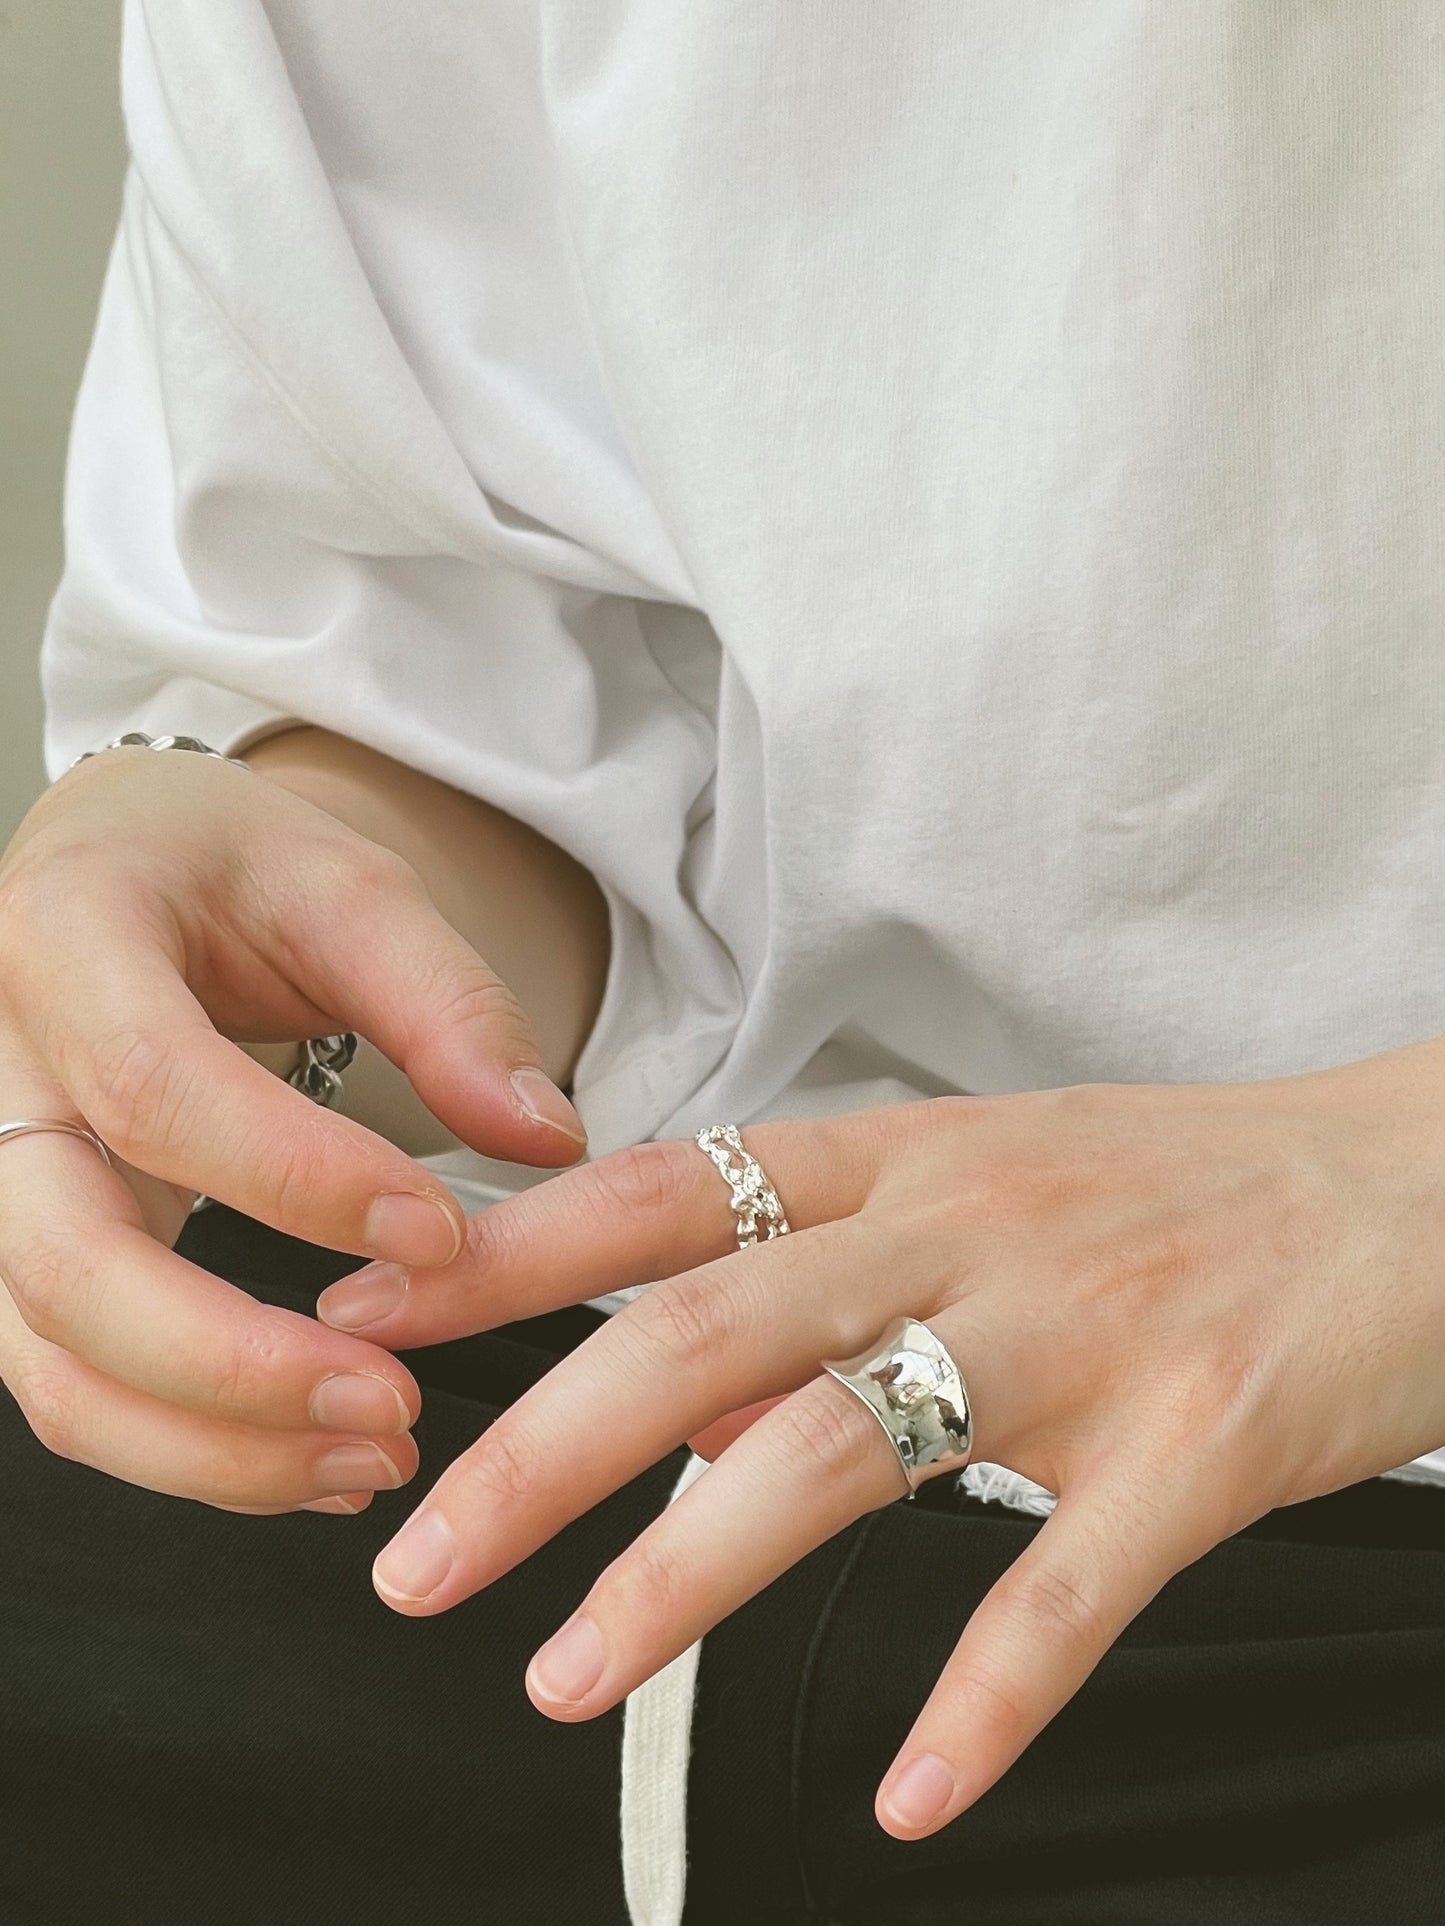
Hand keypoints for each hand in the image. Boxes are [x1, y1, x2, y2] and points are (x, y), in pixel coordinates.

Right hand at [0, 744, 586, 1515]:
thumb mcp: (350, 887)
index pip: (153, 1085)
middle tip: (396, 1403)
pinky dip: (187, 1449)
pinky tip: (314, 1458)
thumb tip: (545, 1135)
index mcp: (62, 937)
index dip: (297, 1179)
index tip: (438, 1233)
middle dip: (236, 1365)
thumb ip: (448, 1006)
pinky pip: (70, 1383)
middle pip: (67, 1261)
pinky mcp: (16, 1252)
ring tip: (378, 1455)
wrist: (125, 871)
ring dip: (212, 1445)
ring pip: (51, 1358)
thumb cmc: (227, 869)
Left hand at [319, 1040, 1444, 1832]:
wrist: (1407, 1185)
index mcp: (900, 1159)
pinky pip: (1065, 1590)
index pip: (656, 1191)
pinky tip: (906, 1799)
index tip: (364, 1316)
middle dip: (537, 1445)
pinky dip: (981, 1700)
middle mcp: (962, 1230)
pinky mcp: (1196, 1441)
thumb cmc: (1175, 1190)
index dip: (501, 1251)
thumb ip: (816, 1276)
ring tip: (569, 1684)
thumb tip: (666, 1409)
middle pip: (702, 1328)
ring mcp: (1077, 1333)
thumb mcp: (982, 1186)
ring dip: (686, 1577)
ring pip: (842, 1451)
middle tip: (412, 1560)